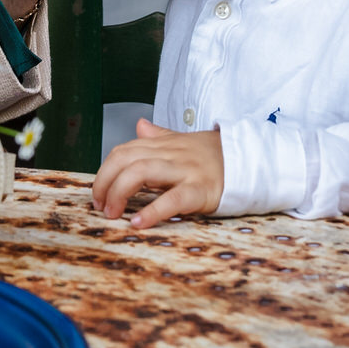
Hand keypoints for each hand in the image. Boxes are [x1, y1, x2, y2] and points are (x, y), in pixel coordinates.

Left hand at [91, 119, 224, 227]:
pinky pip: (172, 199)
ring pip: (140, 172)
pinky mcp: (201, 190)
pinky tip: (138, 223)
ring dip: (119, 193)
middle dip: (105, 183)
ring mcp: (185, 170)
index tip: (98, 193)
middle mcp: (170, 154)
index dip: (105, 171)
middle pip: (125, 160)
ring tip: (112, 214)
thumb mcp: (183, 142)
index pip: (123, 151)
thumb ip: (159, 136)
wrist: (250, 162)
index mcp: (163, 144)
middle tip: (100, 207)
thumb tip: (138, 124)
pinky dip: (152, 211)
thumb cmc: (214, 156)